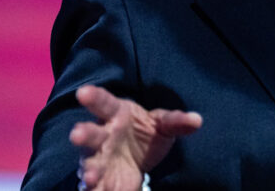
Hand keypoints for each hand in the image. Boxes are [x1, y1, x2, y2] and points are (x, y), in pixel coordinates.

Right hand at [69, 85, 202, 190]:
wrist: (138, 157)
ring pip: (90, 162)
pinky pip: (96, 187)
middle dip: (84, 134)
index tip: (83, 92)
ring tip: (91, 176)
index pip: (104, 103)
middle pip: (91, 133)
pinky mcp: (102, 179)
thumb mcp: (162, 124)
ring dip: (90, 170)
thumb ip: (176, 121)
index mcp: (116, 114)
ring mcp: (99, 159)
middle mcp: (103, 136)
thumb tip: (197, 120)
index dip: (94, 97)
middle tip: (77, 133)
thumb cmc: (146, 132)